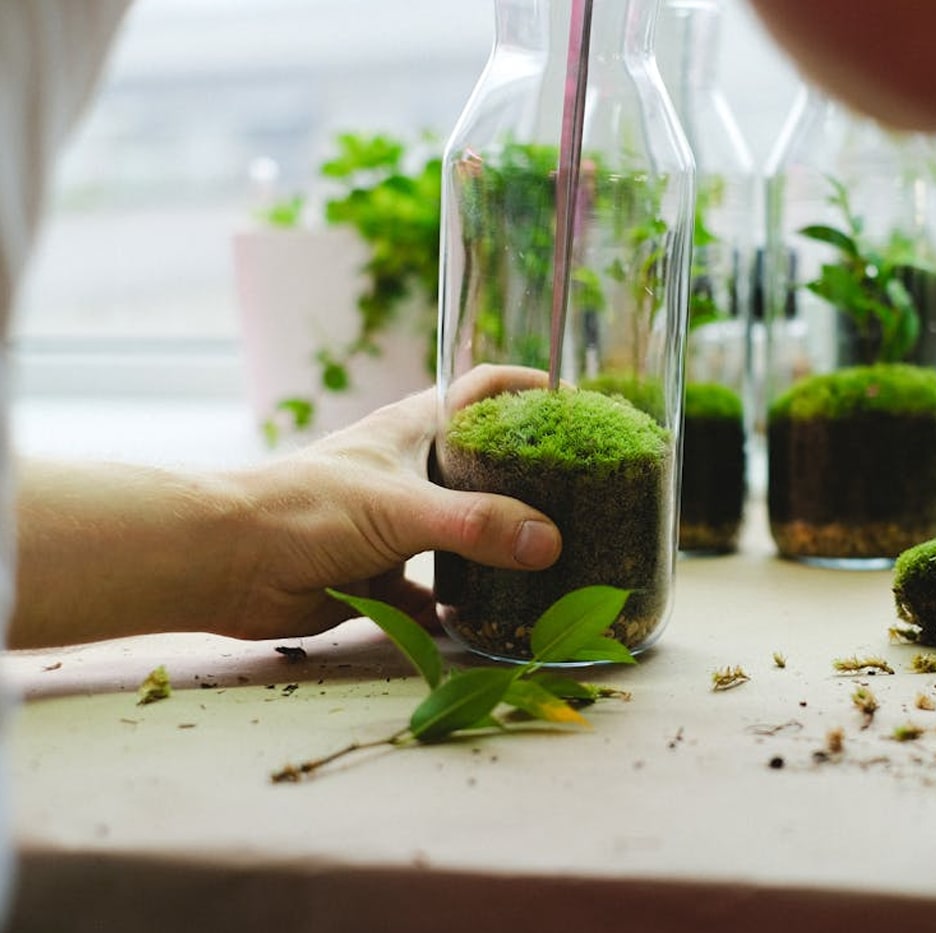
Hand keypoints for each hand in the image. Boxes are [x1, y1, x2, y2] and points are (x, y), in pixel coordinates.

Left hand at [221, 364, 561, 639]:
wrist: (226, 564)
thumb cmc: (306, 509)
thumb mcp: (403, 509)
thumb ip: (477, 526)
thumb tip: (549, 542)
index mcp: (414, 431)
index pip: (481, 390)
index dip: (525, 390)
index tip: (575, 404)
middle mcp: (409, 473)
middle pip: (481, 466)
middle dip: (527, 479)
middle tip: (580, 496)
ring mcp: (394, 526)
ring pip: (460, 534)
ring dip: (497, 548)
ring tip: (552, 561)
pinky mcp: (377, 576)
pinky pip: (430, 595)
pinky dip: (456, 611)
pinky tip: (490, 625)